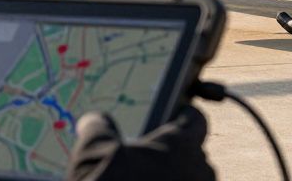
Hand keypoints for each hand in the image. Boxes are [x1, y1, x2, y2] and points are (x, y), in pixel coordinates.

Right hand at [69, 105, 215, 180]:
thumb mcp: (93, 152)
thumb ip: (98, 129)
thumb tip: (93, 120)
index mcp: (181, 144)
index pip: (196, 120)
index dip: (184, 117)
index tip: (175, 117)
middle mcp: (198, 170)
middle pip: (195, 154)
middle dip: (176, 156)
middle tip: (150, 160)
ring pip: (194, 180)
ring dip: (177, 179)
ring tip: (150, 180)